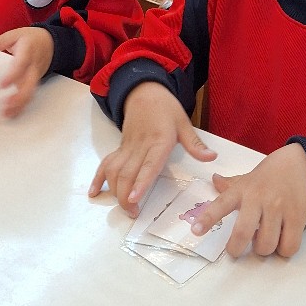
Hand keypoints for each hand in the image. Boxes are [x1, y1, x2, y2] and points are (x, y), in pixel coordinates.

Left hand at [0, 27, 53, 116]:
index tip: (1, 85)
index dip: (12, 76)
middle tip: (4, 105)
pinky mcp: (34, 83)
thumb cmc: (31, 39)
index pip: (21, 65)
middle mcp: (33, 67)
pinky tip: (11, 113)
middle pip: (29, 84)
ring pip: (30, 93)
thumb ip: (0, 41)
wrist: (50, 43)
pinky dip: (21, 106)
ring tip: (6, 114)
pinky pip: (29, 95)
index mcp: (28, 52)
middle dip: (18, 97)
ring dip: (19, 105)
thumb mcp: (15, 34)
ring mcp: (35, 77)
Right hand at [89, 82, 215, 213]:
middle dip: (126, 196)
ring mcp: (127, 147)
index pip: (148, 165)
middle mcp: (140, 146)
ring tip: (123, 207)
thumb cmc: (166, 108)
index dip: (140, 182)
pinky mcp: (120, 148)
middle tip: (133, 213)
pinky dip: (98, 178)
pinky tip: (94, 192)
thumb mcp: (184, 122)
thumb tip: (211, 157)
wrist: (144, 91)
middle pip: (128, 173)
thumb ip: (195, 144)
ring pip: (114, 171)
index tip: (134, 198)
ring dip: (114, 190)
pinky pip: (106, 163)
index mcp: (158, 141)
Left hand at [189, 143, 305, 257]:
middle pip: (243, 233)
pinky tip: (281, 240)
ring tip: (264, 239)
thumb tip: (213, 180)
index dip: (208, 219)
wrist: (302, 164)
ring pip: (266, 245)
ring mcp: (278, 208)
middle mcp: (258, 199)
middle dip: (236, 248)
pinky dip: (283, 250)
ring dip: (263, 249)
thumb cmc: (271, 175)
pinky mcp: (297, 217)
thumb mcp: (248, 177)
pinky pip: (288, 246)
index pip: (221, 205)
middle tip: (235, 250)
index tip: (195, 231)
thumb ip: (230, 184)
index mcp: (243, 190)